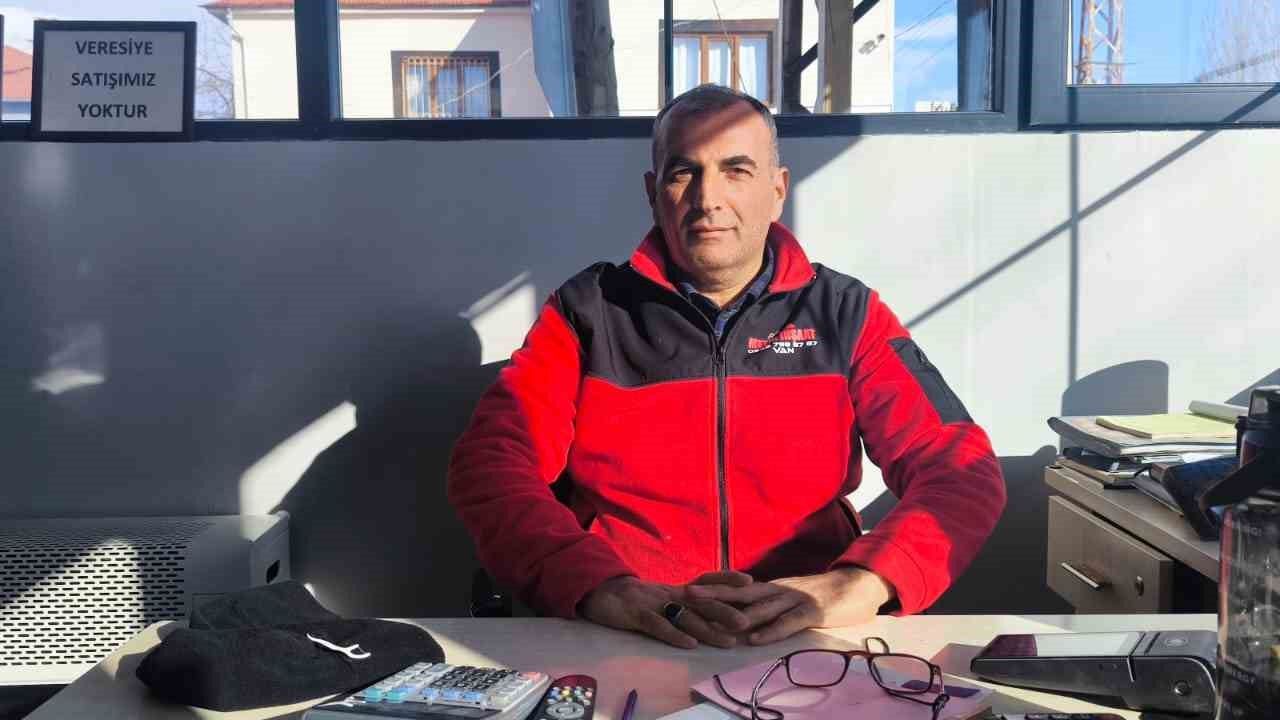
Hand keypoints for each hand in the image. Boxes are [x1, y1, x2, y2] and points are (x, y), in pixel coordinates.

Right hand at [577, 572, 753, 648]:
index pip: (706, 579)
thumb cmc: (633, 597)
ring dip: (707, 629)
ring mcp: (653, 603)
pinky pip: (658, 625)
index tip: (750, 581)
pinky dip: (674, 635)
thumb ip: (683, 601)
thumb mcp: (662, 596)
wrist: (598, 590)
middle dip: (725, 612)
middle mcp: (669, 594)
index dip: (727, 578)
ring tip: (728, 641)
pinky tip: (689, 644)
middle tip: (747, 623)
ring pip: (685, 616)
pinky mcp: (636, 615)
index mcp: (676, 589)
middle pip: (701, 601)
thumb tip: (712, 610)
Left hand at [686, 567, 894, 644]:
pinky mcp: (812, 611)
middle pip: (740, 592)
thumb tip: (740, 613)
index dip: (712, 587)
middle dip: (713, 594)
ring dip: (737, 614)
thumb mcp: (787, 596)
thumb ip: (766, 602)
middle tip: (687, 595)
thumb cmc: (819, 594)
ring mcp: (794, 599)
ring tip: (713, 620)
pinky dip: (771, 630)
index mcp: (770, 587)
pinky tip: (755, 639)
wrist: (856, 585)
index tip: (686, 587)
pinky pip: (788, 622)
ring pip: (761, 607)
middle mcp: (777, 589)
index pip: (736, 587)